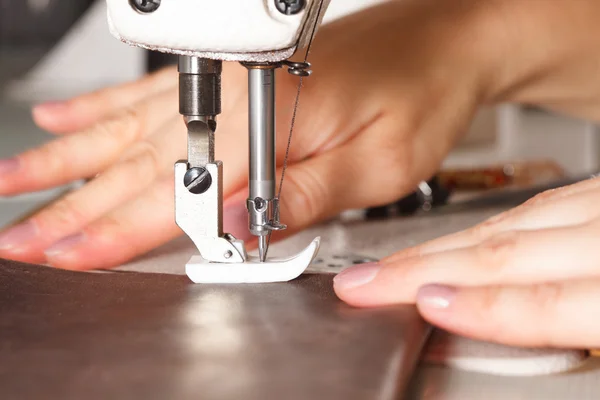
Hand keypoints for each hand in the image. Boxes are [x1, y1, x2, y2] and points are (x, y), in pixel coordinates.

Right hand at [0, 0, 489, 268]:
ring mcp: (224, 84)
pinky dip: (99, 115)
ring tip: (16, 180)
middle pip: (137, 162)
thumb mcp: (377, 165)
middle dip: (71, 204)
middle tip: (20, 235)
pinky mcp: (226, 79)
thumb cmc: (419, 93)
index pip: (177, 189)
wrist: (438, 45)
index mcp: (270, 118)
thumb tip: (224, 221)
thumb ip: (298, 196)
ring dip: (67, 160)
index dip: (117, 229)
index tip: (69, 254)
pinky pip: (147, 98)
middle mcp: (234, 94)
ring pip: (126, 131)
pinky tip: (64, 124)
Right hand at [334, 177, 599, 348]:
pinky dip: (485, 224)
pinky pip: (533, 204)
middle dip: (423, 269)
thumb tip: (484, 328)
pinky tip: (459, 238)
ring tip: (393, 263)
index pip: (544, 301)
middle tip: (365, 282)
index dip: (479, 309)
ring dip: (441, 247)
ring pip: (507, 222)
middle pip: (505, 253)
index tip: (423, 306)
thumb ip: (576, 328)